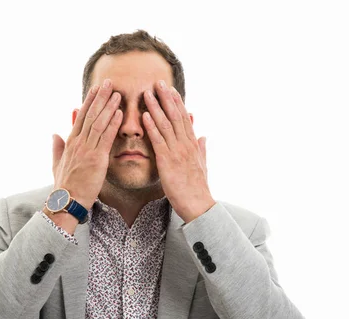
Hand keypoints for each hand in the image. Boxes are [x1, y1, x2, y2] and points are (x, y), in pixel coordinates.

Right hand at [51, 78, 121, 208]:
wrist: (66, 201)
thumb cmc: (64, 185)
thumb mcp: (56, 164)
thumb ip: (56, 147)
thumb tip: (55, 134)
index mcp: (70, 142)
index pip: (80, 116)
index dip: (89, 101)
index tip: (95, 89)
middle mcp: (78, 142)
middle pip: (90, 115)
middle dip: (100, 97)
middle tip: (108, 83)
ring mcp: (87, 149)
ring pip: (99, 122)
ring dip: (109, 106)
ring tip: (117, 93)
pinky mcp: (96, 158)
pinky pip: (106, 137)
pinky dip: (113, 124)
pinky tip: (120, 113)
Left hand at [142, 80, 214, 222]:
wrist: (198, 205)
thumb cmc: (198, 188)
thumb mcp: (203, 165)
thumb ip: (202, 149)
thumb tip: (203, 136)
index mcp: (193, 145)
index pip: (184, 119)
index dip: (177, 103)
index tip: (170, 90)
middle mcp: (186, 144)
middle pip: (175, 116)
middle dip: (166, 98)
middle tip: (157, 82)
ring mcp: (177, 152)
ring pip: (166, 124)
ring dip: (156, 107)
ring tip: (147, 93)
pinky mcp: (167, 162)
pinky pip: (158, 141)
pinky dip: (151, 127)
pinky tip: (144, 116)